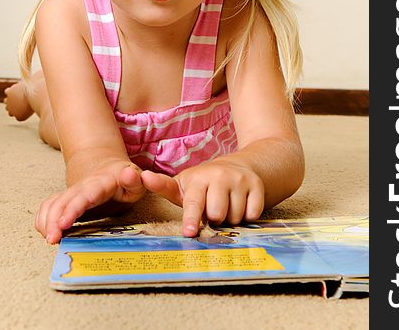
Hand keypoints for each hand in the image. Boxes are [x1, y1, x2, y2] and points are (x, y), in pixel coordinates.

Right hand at [36, 161, 144, 243]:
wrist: (109, 167)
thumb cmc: (126, 178)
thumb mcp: (136, 178)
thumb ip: (135, 179)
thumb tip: (128, 173)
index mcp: (100, 183)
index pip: (85, 196)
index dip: (72, 209)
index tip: (63, 223)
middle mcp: (82, 187)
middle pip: (63, 201)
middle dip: (53, 220)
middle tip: (52, 240)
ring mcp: (72, 192)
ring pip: (52, 204)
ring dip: (46, 221)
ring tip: (50, 240)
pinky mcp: (65, 199)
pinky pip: (48, 207)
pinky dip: (43, 220)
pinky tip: (47, 233)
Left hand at [141, 160, 263, 236]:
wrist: (238, 166)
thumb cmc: (204, 183)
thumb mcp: (183, 185)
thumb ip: (163, 186)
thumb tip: (143, 177)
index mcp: (197, 179)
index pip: (193, 203)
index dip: (191, 218)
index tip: (189, 232)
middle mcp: (218, 176)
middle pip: (216, 215)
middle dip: (214, 219)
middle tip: (213, 210)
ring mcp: (239, 179)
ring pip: (235, 217)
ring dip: (231, 219)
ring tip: (227, 206)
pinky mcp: (256, 184)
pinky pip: (252, 214)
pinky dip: (247, 216)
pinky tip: (241, 204)